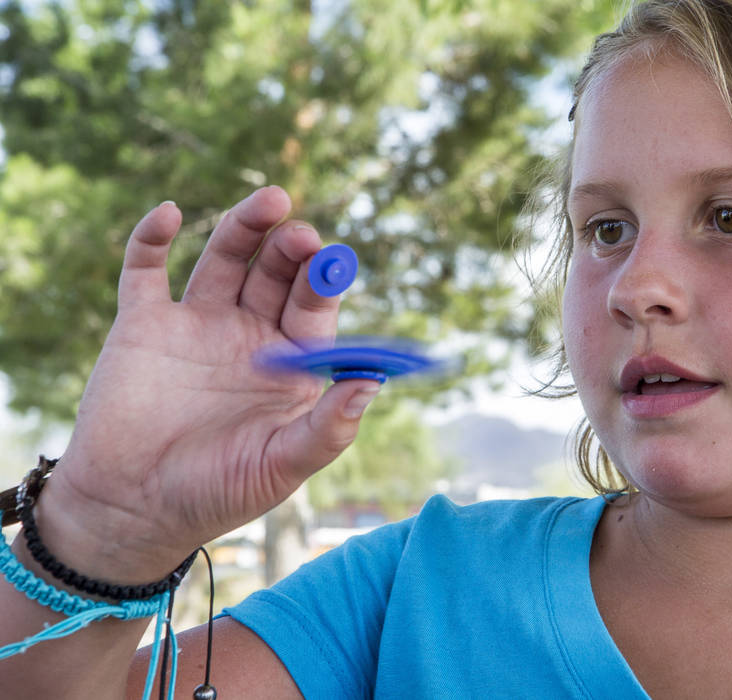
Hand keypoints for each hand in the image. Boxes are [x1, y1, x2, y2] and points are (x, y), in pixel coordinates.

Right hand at [36, 186, 379, 582]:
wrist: (131, 510)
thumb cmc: (216, 493)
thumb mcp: (281, 466)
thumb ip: (328, 429)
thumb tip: (374, 384)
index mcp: (288, 365)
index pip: (314, 308)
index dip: (324, 282)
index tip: (334, 260)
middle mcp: (247, 335)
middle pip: (275, 273)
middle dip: (290, 250)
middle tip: (301, 233)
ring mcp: (194, 325)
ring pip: (224, 258)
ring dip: (244, 227)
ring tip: (269, 201)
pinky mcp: (142, 324)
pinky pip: (145, 270)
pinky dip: (152, 238)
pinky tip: (170, 214)